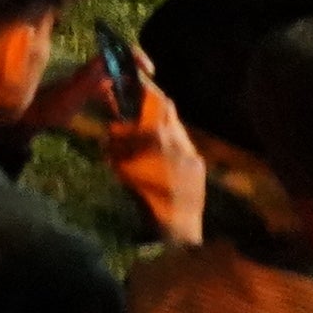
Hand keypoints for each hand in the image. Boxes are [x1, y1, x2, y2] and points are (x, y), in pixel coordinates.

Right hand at [101, 68, 206, 246]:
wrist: (178, 230)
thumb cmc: (145, 199)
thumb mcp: (124, 168)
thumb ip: (119, 144)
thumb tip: (113, 126)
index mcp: (160, 138)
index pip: (154, 101)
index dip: (143, 89)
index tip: (132, 82)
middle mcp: (180, 140)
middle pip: (167, 109)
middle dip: (153, 103)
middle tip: (138, 102)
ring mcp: (192, 153)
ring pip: (176, 126)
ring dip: (161, 123)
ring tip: (147, 130)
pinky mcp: (199, 166)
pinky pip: (183, 145)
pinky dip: (171, 142)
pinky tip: (160, 153)